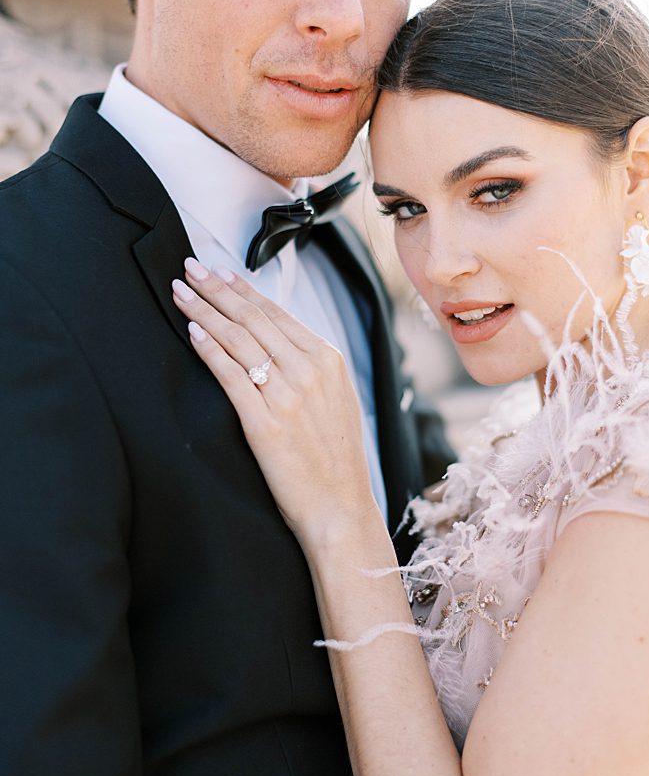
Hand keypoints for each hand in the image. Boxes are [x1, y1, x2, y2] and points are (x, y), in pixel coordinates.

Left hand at [171, 258, 383, 550]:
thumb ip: (310, 369)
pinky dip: (209, 350)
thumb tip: (275, 343)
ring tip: (181, 292)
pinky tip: (191, 331)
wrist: (341, 507)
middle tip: (189, 269)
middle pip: (254, 319)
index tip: (218, 273)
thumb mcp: (336, 402)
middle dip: (216, 290)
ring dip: (205, 310)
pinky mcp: (265, 422)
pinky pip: (231, 376)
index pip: (278, 313)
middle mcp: (311, 371)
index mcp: (330, 361)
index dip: (242, 289)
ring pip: (239, 340)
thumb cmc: (336, 460)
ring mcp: (289, 395)